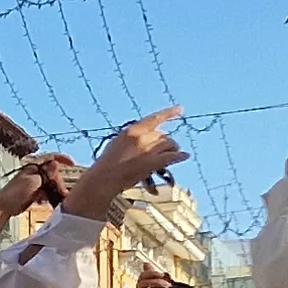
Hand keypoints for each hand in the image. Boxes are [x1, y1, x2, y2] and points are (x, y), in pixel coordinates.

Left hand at [0, 154, 73, 225]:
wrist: (4, 207)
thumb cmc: (15, 193)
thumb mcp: (33, 182)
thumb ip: (46, 173)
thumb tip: (56, 163)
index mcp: (33, 166)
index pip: (50, 157)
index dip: (62, 158)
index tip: (72, 164)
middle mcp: (34, 172)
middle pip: (53, 173)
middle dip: (59, 182)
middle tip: (63, 192)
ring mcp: (34, 182)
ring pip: (51, 183)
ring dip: (56, 190)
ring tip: (60, 199)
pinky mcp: (34, 192)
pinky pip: (46, 192)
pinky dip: (49, 196)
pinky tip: (48, 202)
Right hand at [65, 108, 187, 218]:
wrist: (103, 179)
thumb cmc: (107, 163)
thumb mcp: (117, 143)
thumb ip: (133, 137)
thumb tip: (149, 135)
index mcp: (131, 131)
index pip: (154, 118)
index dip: (169, 113)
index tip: (180, 109)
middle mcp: (140, 138)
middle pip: (163, 135)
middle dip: (167, 142)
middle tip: (169, 148)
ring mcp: (146, 150)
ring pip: (169, 144)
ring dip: (172, 149)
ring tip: (171, 155)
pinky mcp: (152, 163)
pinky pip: (172, 156)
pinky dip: (180, 156)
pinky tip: (185, 156)